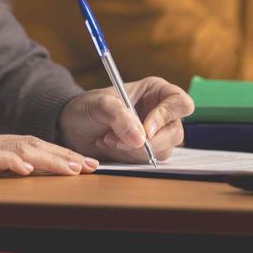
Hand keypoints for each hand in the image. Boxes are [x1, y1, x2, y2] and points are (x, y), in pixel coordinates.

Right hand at [0, 132, 98, 187]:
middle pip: (30, 143)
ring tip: (68, 170)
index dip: (61, 153)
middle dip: (61, 155)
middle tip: (86, 167)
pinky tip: (27, 171)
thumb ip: (17, 177)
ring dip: (47, 160)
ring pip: (17, 148)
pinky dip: (11, 163)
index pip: (33, 143)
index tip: (86, 165)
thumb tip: (54, 176)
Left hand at [57, 76, 193, 161]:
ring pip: (163, 150)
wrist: (72, 127)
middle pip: (175, 132)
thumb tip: (141, 139)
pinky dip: (128, 158)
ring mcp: (155, 134)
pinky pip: (148, 161)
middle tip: (116, 139)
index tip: (145, 129)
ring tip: (108, 140)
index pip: (180, 103)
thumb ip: (120, 116)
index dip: (167, 116)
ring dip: (133, 150)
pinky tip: (110, 147)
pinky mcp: (145, 152)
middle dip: (146, 141)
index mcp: (156, 91)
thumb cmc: (87, 107)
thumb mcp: (100, 104)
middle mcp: (161, 112)